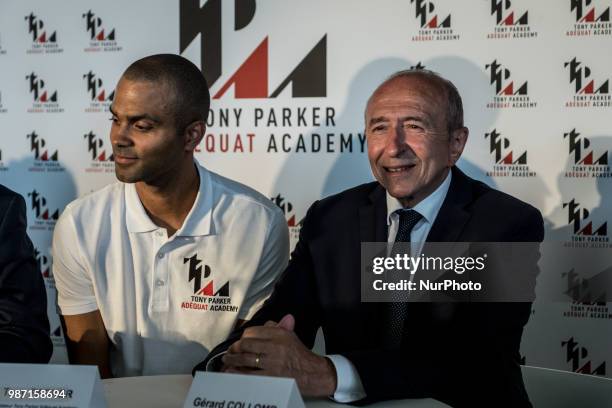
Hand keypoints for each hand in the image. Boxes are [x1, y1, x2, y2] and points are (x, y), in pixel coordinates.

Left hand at [221, 314, 336, 396]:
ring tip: (227, 361)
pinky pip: (249, 374)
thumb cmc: (300, 355)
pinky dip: (237, 373)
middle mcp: (275, 346)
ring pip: (245, 358)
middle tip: (230, 352)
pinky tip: (232, 372)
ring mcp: (272, 362)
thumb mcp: (291, 336)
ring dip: (232, 360)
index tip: (240, 341)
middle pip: (246, 344)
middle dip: (234, 349)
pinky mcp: (271, 377)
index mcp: (279, 334)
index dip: (243, 337)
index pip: (253, 332)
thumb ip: (278, 327)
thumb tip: (267, 322)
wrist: (313, 373)